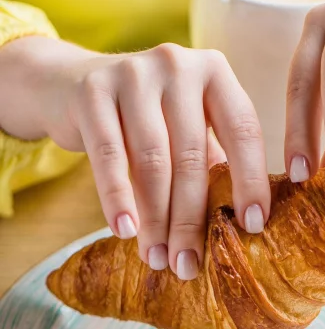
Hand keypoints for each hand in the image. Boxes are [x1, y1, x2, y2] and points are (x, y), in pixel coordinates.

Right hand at [0, 38, 269, 277]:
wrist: (67, 84)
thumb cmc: (143, 118)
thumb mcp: (183, 126)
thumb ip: (210, 161)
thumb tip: (239, 225)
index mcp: (215, 71)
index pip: (243, 129)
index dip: (251, 179)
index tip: (253, 226)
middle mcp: (178, 64)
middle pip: (194, 154)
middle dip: (192, 218)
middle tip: (190, 264)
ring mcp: (134, 73)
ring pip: (153, 160)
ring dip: (156, 218)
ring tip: (158, 258)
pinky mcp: (93, 91)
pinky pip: (110, 156)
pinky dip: (117, 197)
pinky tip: (125, 231)